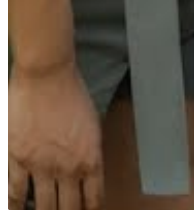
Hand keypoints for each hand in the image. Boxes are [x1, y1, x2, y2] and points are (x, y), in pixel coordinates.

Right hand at [8, 63, 103, 208]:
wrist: (47, 74)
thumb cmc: (71, 91)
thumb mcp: (91, 125)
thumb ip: (87, 151)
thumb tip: (84, 170)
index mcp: (90, 158)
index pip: (93, 198)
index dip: (90, 210)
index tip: (87, 212)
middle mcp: (67, 167)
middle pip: (68, 208)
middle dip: (67, 215)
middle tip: (65, 214)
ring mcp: (40, 166)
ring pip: (43, 207)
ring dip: (44, 214)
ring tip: (42, 215)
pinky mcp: (17, 160)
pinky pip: (15, 193)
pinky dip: (16, 206)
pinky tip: (17, 209)